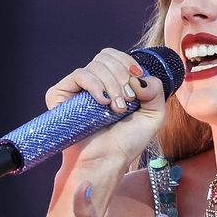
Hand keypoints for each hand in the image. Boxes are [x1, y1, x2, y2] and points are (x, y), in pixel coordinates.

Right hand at [46, 48, 168, 166]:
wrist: (107, 160)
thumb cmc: (127, 142)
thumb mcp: (154, 115)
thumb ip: (156, 90)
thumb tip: (137, 76)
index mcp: (113, 82)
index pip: (118, 56)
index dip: (129, 65)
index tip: (137, 89)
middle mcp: (94, 82)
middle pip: (107, 56)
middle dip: (122, 77)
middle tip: (127, 102)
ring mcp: (77, 87)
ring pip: (96, 65)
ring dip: (112, 85)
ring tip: (116, 109)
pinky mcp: (60, 94)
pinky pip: (79, 75)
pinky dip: (95, 85)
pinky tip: (102, 102)